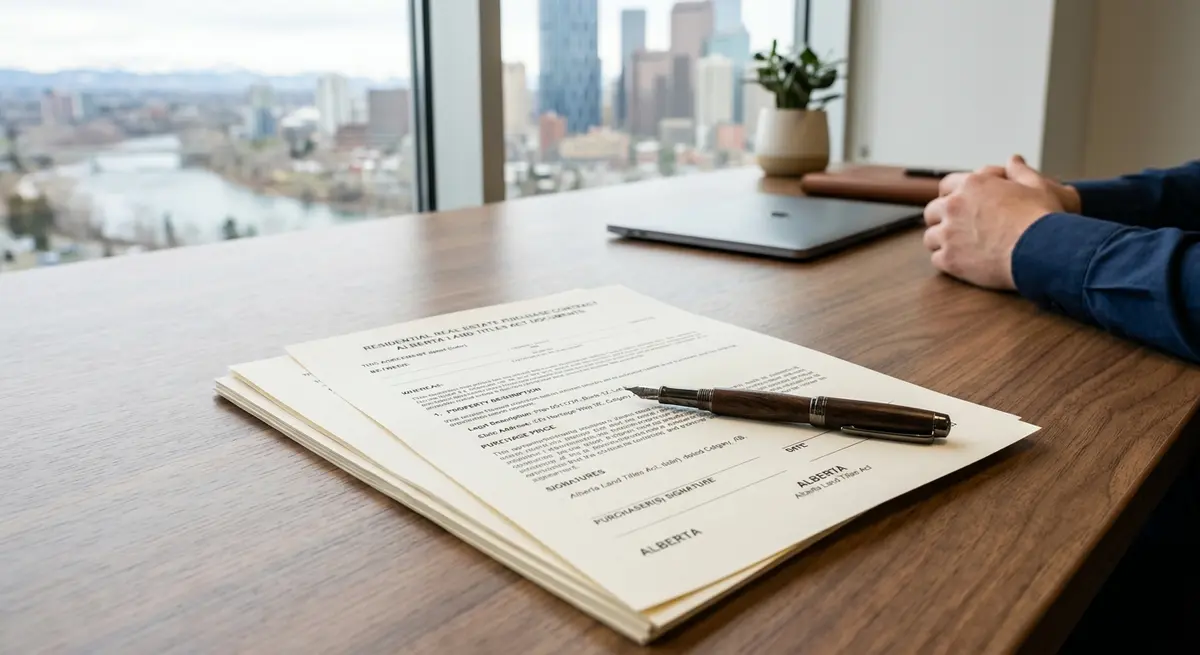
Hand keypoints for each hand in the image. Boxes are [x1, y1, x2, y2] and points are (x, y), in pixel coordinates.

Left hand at [922, 155, 1064, 289]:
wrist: (1042, 250)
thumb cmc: (1042, 217)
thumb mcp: (1037, 186)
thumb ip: (1020, 171)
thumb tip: (1013, 160)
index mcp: (972, 185)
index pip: (946, 186)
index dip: (952, 195)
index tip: (960, 205)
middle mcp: (954, 206)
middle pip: (932, 211)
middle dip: (941, 218)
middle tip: (956, 228)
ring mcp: (949, 233)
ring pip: (930, 237)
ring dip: (941, 241)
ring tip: (957, 248)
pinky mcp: (949, 259)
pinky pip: (936, 259)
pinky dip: (946, 261)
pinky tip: (960, 263)